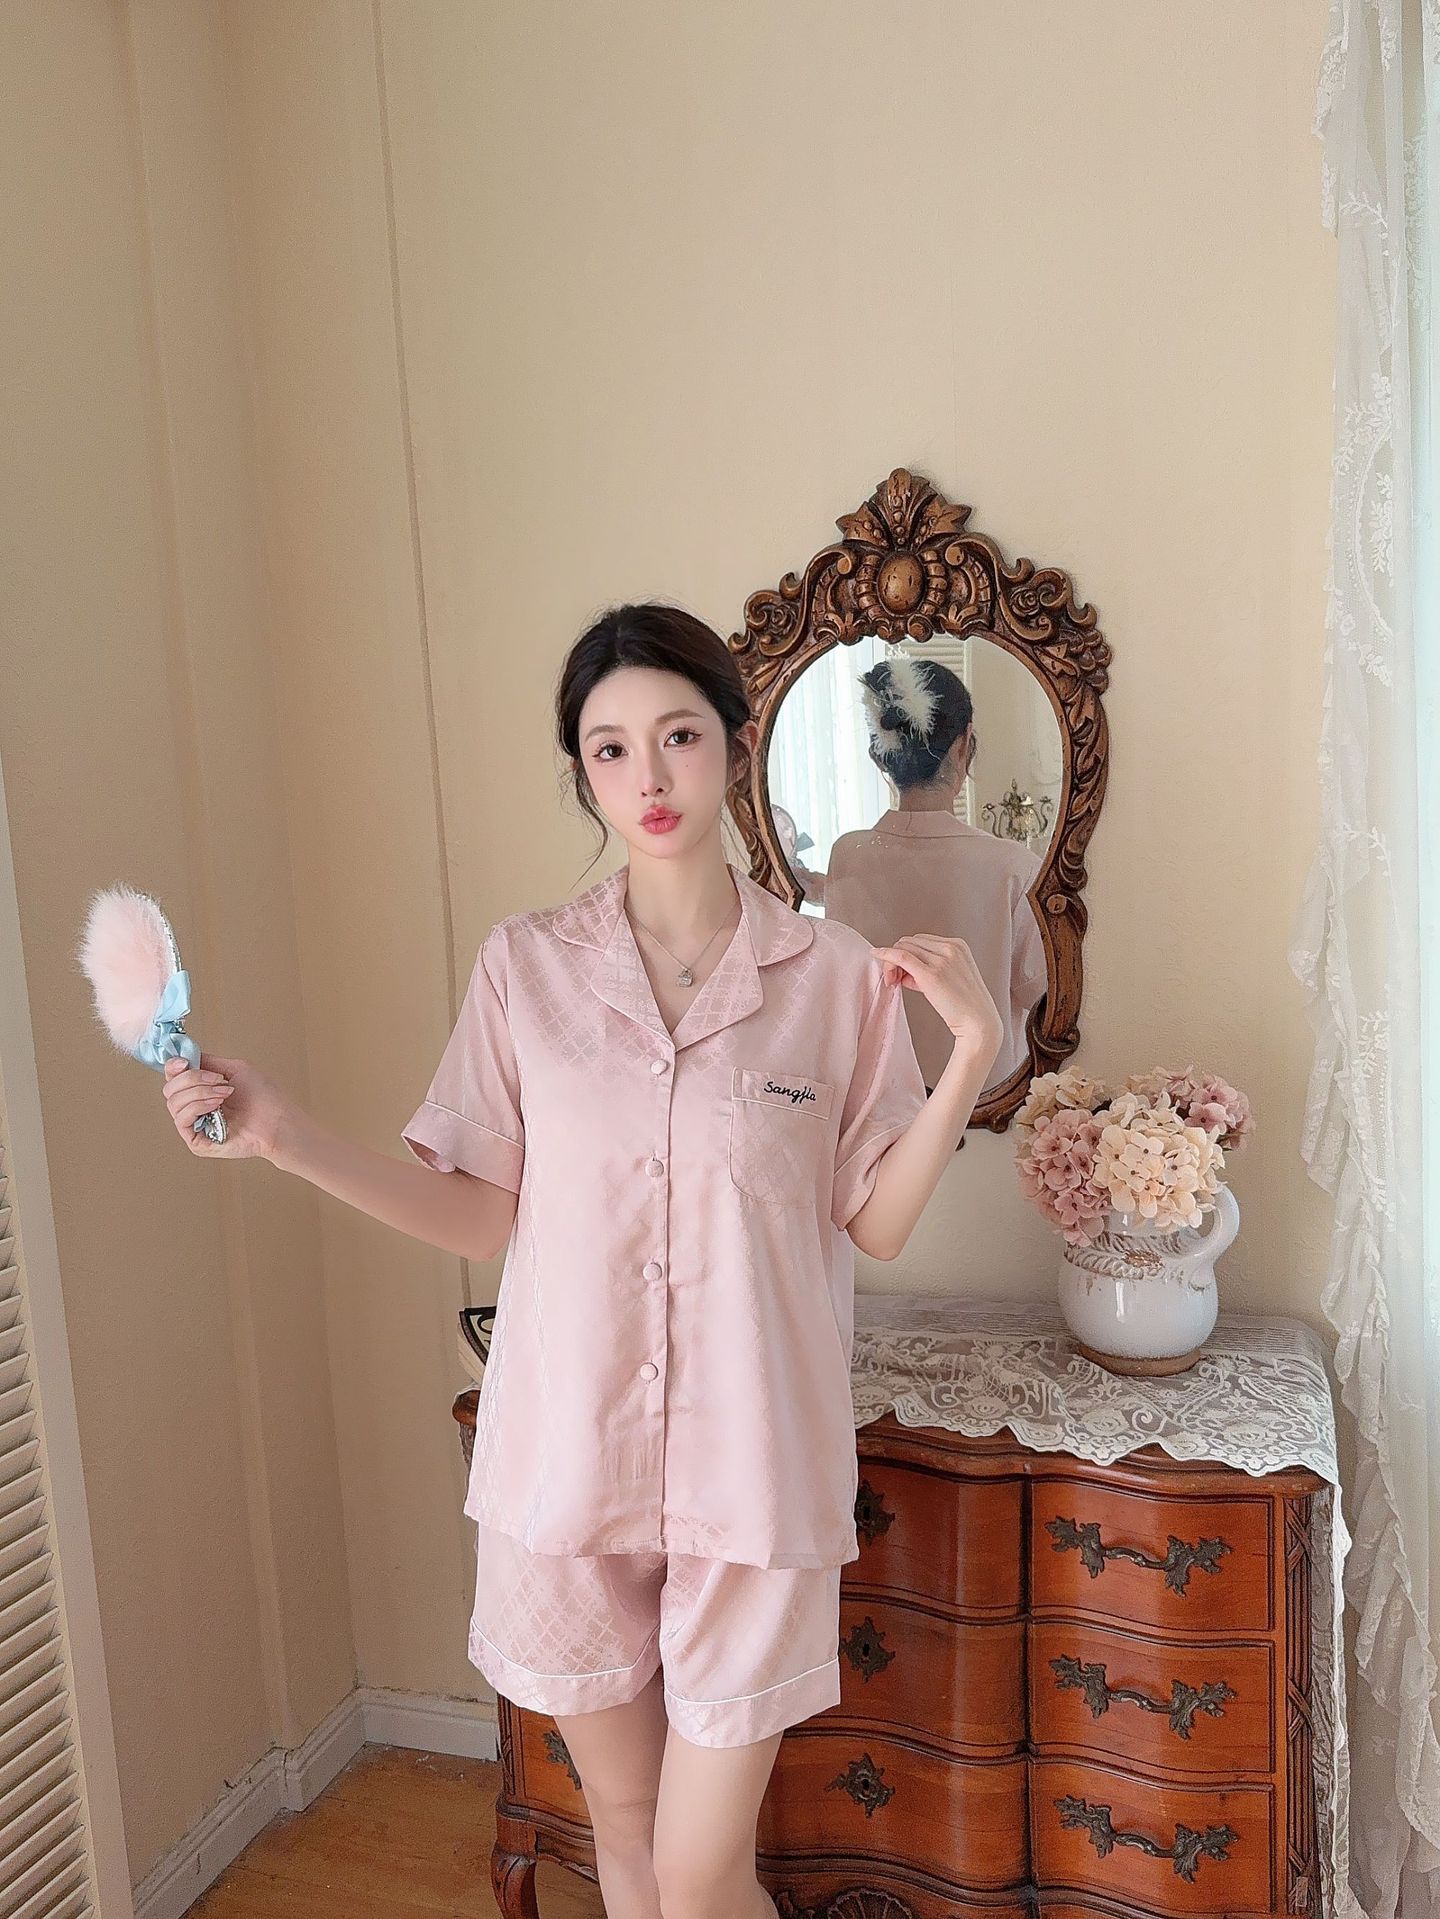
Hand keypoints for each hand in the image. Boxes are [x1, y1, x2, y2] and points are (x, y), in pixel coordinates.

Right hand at [162, 1053, 289, 1161]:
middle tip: (218, 1080)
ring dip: (200, 1092)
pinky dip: (197, 1107)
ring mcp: (195, 1125)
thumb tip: (187, 1055)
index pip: (173, 1078)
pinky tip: (217, 1105)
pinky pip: (181, 1120)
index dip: (173, 1067)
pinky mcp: (197, 1142)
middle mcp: (194, 1108)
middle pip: (170, 1088)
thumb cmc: (264, 1098)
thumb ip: (208, 1062)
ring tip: (224, 1094)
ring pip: (174, 1102)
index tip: (184, 1062)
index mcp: (200, 1091)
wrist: (278, 1120)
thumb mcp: (235, 1069)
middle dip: (193, 1079)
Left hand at [870, 934, 1005, 1064]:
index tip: (904, 973)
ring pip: (903, 948)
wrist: (979, 1023)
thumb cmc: (965, 1006)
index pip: (921, 941)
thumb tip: (904, 971)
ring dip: (892, 963)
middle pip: (909, 942)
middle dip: (898, 958)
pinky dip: (885, 955)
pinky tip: (876, 954)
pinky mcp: (931, 975)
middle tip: (895, 980)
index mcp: (958, 945)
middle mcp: (951, 947)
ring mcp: (942, 960)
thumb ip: (930, 969)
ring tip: (895, 983)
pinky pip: (901, 956)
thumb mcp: (951, 978)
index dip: (908, 954)